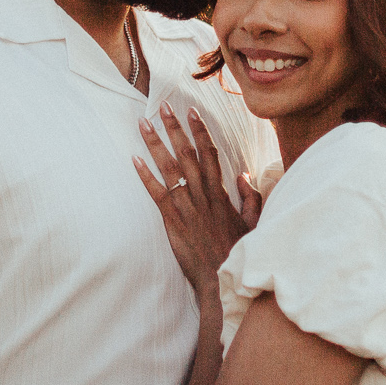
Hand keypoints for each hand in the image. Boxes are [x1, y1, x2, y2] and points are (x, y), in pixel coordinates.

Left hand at [132, 104, 260, 292]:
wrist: (223, 278)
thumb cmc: (237, 253)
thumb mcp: (252, 222)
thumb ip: (249, 197)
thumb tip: (243, 175)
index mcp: (220, 193)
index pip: (210, 154)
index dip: (200, 131)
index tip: (192, 112)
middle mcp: (203, 194)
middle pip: (188, 153)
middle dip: (175, 128)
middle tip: (163, 106)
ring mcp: (188, 206)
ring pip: (170, 168)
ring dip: (156, 144)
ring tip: (143, 124)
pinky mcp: (174, 220)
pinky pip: (158, 193)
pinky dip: (145, 176)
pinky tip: (134, 159)